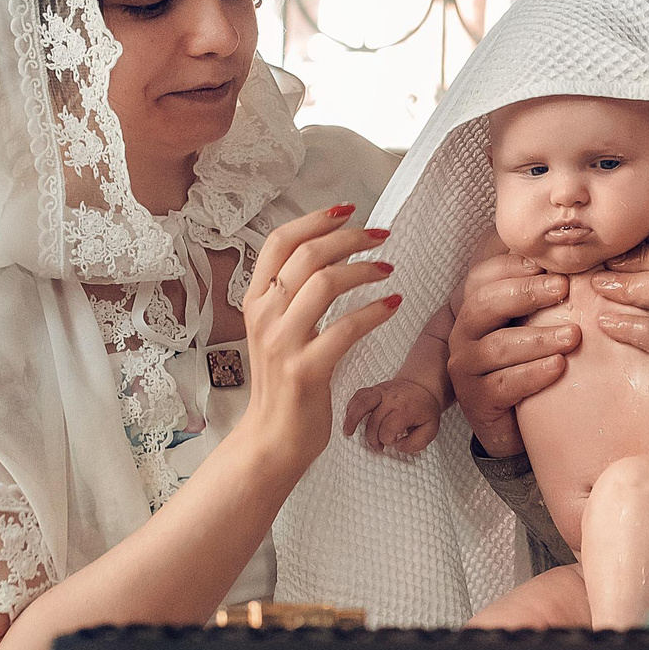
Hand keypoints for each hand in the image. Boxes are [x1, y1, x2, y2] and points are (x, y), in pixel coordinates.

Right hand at [239, 205, 401, 468]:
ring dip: (364, 269)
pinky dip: (374, 311)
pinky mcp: (306, 370)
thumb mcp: (276, 332)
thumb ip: (290, 297)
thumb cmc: (284, 384)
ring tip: (388, 269)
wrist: (272, 439)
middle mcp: (264, 316)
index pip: (278, 242)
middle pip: (307, 255)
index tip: (348, 210)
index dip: (314, 220)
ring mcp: (282, 343)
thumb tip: (324, 257)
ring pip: (324, 283)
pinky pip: (346, 328)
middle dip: (349, 238)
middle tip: (381, 236)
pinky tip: (393, 303)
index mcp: (255, 302)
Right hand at [343, 377, 444, 454]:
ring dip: (352, 420)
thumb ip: (417, 443)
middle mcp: (392, 399)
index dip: (388, 440)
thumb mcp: (431, 429)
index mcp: (406, 409)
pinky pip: (359, 395)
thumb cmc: (425, 411)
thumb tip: (397, 446)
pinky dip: (352, 407)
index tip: (393, 442)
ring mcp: (382, 391)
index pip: (388, 429)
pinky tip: (348, 418)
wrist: (423, 386)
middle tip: (378, 447)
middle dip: (373, 439)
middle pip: (374, 422)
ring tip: (348, 433)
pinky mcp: (375, 388)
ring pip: (362, 404)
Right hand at [447, 251, 578, 457]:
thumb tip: (579, 254)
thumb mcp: (537, 323)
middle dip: (525, 293)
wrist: (519, 425)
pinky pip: (503, 384)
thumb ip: (547, 292)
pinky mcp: (476, 401)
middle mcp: (465, 334)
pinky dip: (533, 373)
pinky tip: (559, 367)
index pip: (483, 276)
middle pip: (483, 303)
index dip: (513, 265)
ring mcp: (466, 368)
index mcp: (478, 309)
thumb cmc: (533, 364)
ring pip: (496, 346)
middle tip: (563, 288)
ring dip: (537, 338)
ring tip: (573, 335)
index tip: (550, 263)